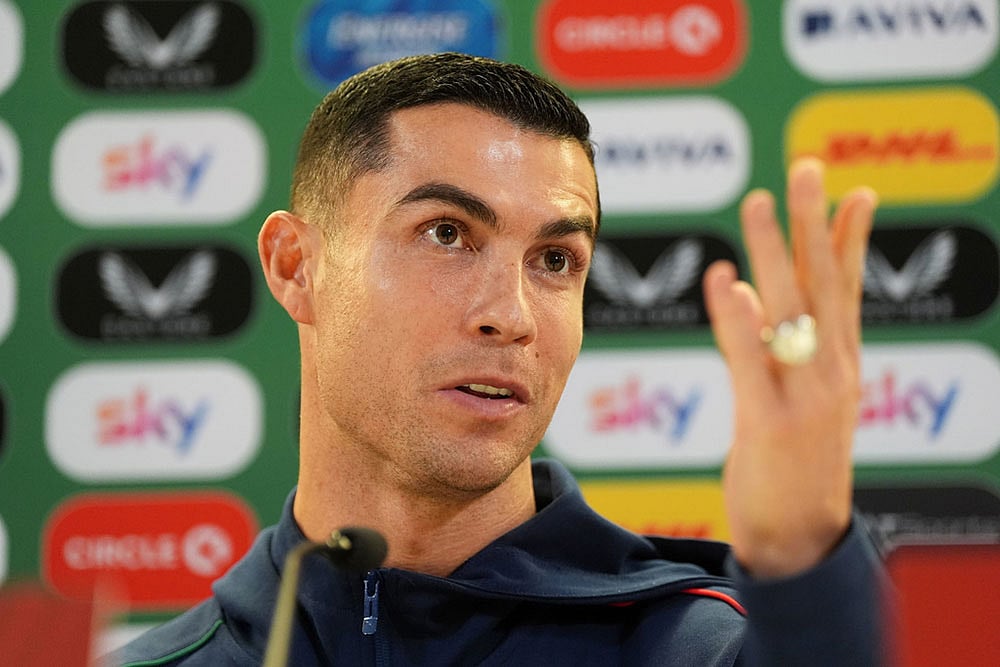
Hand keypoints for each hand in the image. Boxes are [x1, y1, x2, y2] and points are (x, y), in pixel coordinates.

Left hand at [703, 157, 877, 577]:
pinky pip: (751, 360)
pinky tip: (727, 280)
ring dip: (775, 252)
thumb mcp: (808, 400)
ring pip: (791, 309)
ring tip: (760, 203)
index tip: (853, 191)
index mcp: (840, 365)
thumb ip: (792, 349)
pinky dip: (739, 319)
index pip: (846, 290)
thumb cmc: (796, 465)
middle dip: (815, 222)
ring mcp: (805, 396)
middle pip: (823, 284)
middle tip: (806, 169)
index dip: (849, 239)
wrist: (800, 537)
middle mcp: (831, 372)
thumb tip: (763, 297)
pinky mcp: (770, 423)